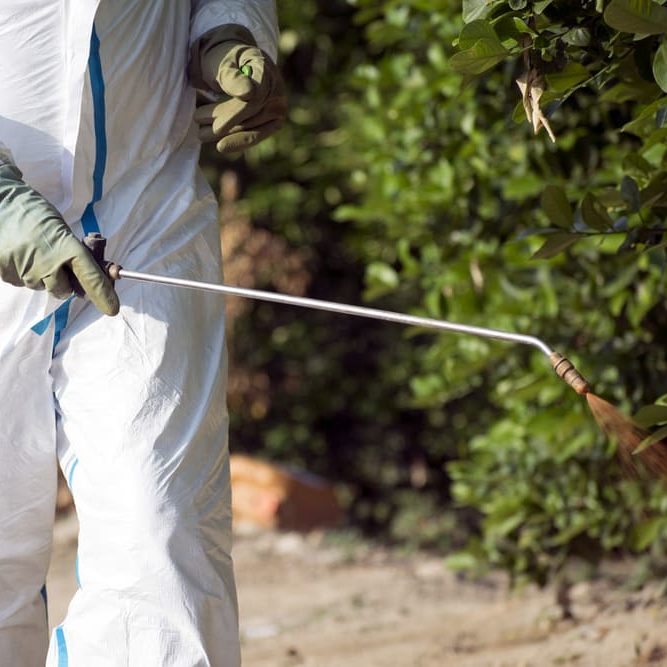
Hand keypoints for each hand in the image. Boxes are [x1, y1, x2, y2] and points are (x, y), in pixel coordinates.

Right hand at [0, 161, 119, 315]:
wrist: (0, 203)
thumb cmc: (35, 214)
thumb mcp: (62, 230)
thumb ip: (76, 253)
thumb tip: (94, 273)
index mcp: (67, 248)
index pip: (91, 278)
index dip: (103, 295)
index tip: (112, 308)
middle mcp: (47, 264)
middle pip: (64, 292)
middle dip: (65, 284)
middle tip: (59, 266)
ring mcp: (25, 270)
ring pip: (42, 287)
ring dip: (43, 277)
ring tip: (35, 253)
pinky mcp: (6, 273)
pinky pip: (22, 282)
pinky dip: (25, 273)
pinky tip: (21, 255)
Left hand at [191, 25, 286, 153]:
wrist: (233, 63)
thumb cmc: (224, 60)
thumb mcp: (222, 63)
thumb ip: (232, 77)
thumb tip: (249, 94)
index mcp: (264, 69)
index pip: (252, 99)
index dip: (234, 114)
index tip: (214, 126)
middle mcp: (276, 91)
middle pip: (251, 116)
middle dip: (224, 124)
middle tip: (198, 123)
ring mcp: (278, 109)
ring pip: (251, 129)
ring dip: (226, 134)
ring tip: (202, 133)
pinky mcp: (273, 122)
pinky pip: (256, 136)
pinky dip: (237, 141)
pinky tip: (221, 146)